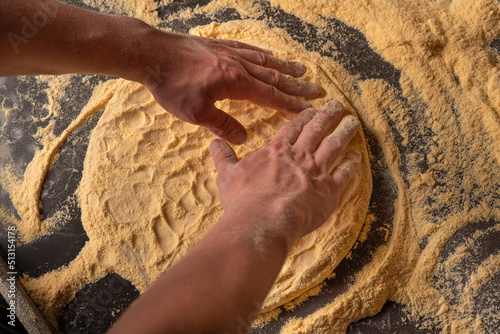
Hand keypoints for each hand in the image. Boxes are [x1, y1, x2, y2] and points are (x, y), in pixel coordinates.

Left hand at [142, 31, 320, 144]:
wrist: (152, 54)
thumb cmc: (172, 84)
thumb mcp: (196, 112)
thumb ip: (222, 124)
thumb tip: (244, 138)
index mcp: (236, 83)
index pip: (270, 96)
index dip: (290, 104)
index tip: (307, 109)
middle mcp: (237, 66)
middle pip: (273, 77)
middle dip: (295, 85)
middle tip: (315, 89)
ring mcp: (228, 53)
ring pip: (263, 61)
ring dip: (283, 67)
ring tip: (300, 69)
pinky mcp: (218, 46)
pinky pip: (247, 49)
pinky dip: (261, 54)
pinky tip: (266, 55)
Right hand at [209, 100, 361, 244]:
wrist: (264, 220)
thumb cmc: (244, 199)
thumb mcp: (227, 175)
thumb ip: (223, 157)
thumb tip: (213, 143)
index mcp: (276, 151)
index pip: (293, 128)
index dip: (303, 117)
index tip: (311, 109)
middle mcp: (299, 156)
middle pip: (316, 130)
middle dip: (327, 116)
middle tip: (337, 105)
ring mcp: (315, 172)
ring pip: (333, 146)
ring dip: (344, 131)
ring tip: (353, 121)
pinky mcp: (328, 191)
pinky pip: (344, 174)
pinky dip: (351, 164)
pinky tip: (357, 156)